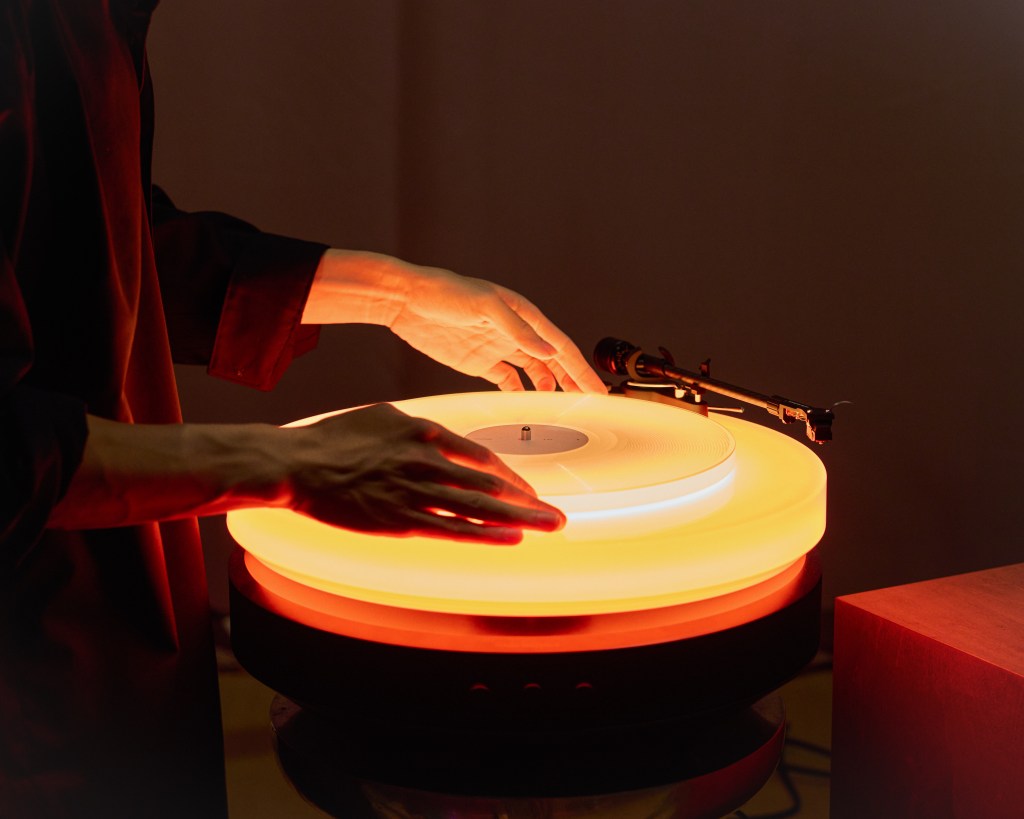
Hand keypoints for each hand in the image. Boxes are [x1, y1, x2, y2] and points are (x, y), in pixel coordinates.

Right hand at [281, 403, 564, 543]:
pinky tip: (511, 539)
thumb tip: (446, 438)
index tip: (529, 491)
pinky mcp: (400, 521)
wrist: (297, 463)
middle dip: (529, 502)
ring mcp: (416, 492)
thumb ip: (421, 428)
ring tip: (549, 527)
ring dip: (519, 519)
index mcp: (426, 432)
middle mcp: (428, 461)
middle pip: (491, 485)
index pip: (483, 458)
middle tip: (558, 517)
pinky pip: (452, 530)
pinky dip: (485, 534)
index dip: (512, 478)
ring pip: (479, 508)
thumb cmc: (338, 438)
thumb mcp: (385, 416)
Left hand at [302, 250, 606, 392]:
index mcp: (523, 315)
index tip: (598, 390)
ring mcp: (497, 348)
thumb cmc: (445, 293)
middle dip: (573, 382)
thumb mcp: (484, 307)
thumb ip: (518, 330)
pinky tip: (527, 408)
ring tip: (564, 410)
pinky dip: (518, 394)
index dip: (581, 369)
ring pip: (533, 373)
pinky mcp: (478, 361)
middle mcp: (515, 332)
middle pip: (552, 362)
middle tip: (593, 404)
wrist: (405, 300)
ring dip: (549, 390)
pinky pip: (506, 381)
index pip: (560, 346)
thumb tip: (551, 351)